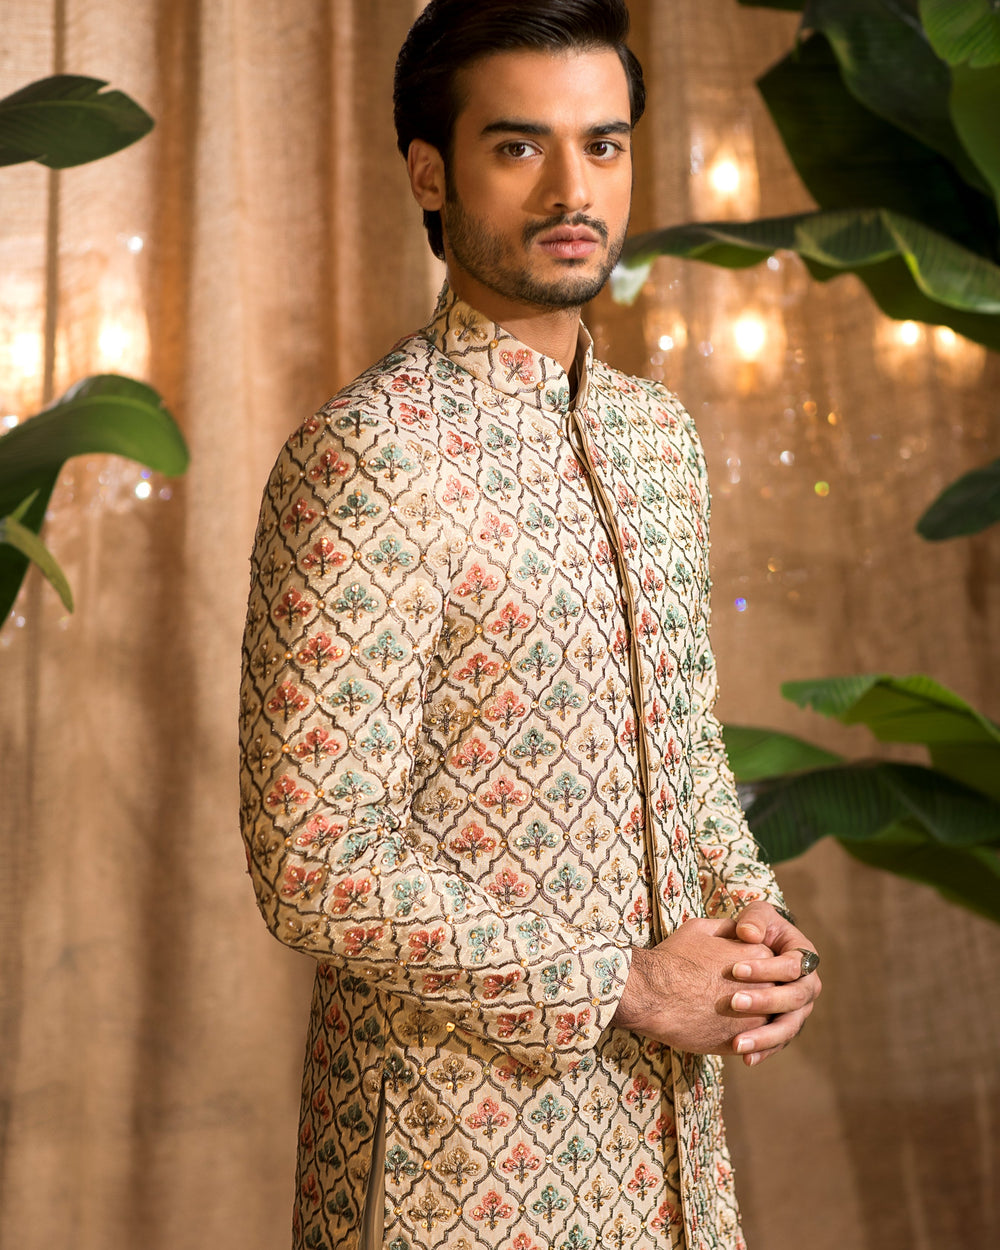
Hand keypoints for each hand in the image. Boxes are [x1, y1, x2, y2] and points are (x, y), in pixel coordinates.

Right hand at [610, 917, 774, 1053]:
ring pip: (768, 1019)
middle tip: (737, 996)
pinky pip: (755, 1042)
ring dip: (756, 1018)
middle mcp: (765, 985)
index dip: (755, 968)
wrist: (654, 994)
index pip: (771, 961)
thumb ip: (727, 928)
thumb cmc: (674, 958)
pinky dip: (748, 1040)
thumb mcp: (700, 929)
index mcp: (758, 954)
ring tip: (732, 1017)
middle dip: (760, 993)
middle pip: (773, 990)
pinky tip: (730, 1035)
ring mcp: (756, 1016)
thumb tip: (738, 930)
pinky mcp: (744, 1040)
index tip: (738, 972)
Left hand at [728, 900, 821, 1066]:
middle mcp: (807, 986)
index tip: (735, 969)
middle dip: (765, 1001)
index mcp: (804, 957)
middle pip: (794, 999)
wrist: (750, 951)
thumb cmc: (755, 927)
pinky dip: (764, 1051)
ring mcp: (798, 1009)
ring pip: (788, 1027)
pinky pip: (779, 1042)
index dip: (766, 968)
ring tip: (738, 1044)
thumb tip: (749, 934)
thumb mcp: (756, 915)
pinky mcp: (785, 1026)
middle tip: (734, 1002)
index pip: (793, 966)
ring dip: (765, 1036)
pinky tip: (746, 1058)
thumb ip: (754, 919)